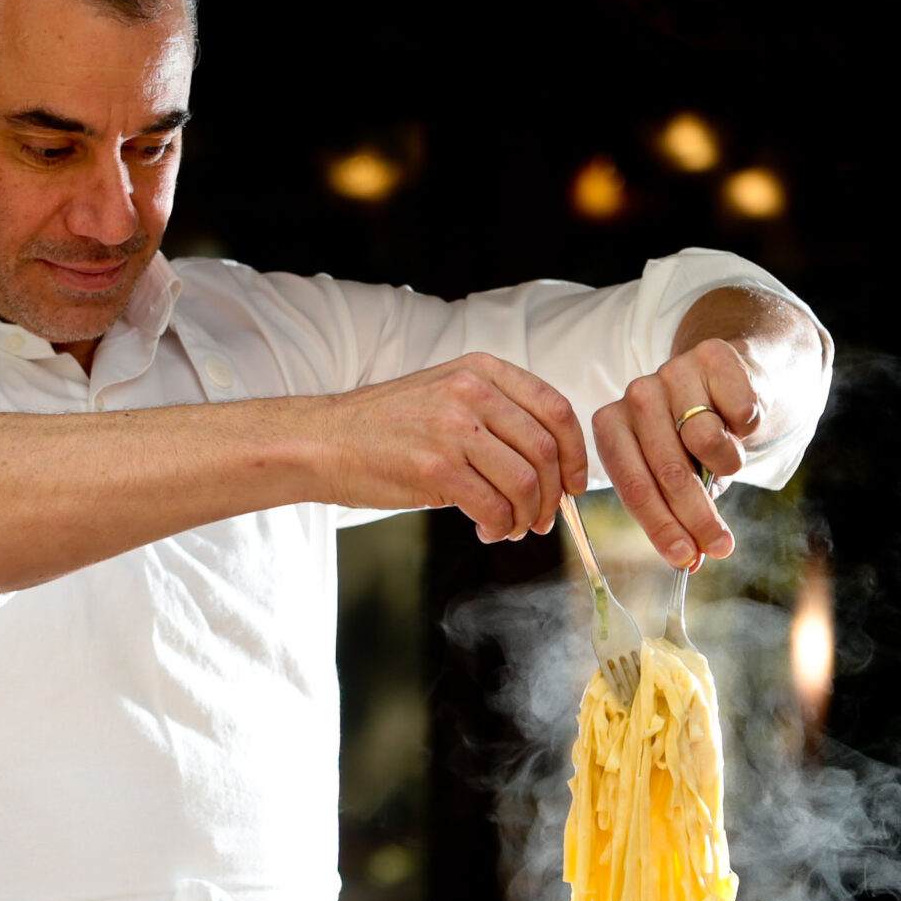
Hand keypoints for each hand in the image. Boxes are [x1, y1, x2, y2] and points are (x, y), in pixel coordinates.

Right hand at [315, 353, 588, 541]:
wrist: (324, 441)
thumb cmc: (388, 427)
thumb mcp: (446, 392)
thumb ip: (496, 412)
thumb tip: (552, 462)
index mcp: (481, 370)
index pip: (556, 409)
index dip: (576, 454)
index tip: (575, 484)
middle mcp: (472, 392)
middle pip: (546, 451)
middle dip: (554, 495)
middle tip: (542, 519)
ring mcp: (453, 429)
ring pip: (525, 483)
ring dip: (527, 516)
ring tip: (511, 528)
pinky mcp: (435, 468)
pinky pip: (494, 507)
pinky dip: (500, 527)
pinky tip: (487, 531)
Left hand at [591, 337, 761, 569]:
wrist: (737, 377)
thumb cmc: (698, 437)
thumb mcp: (681, 475)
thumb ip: (678, 514)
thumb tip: (691, 562)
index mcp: (612, 426)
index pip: (633, 487)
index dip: (660, 527)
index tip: (684, 560)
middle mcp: (635, 395)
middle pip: (668, 472)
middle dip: (697, 518)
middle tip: (722, 548)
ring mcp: (672, 371)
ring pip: (707, 441)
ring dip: (729, 463)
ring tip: (729, 459)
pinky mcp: (711, 355)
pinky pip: (740, 413)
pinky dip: (748, 429)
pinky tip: (741, 421)